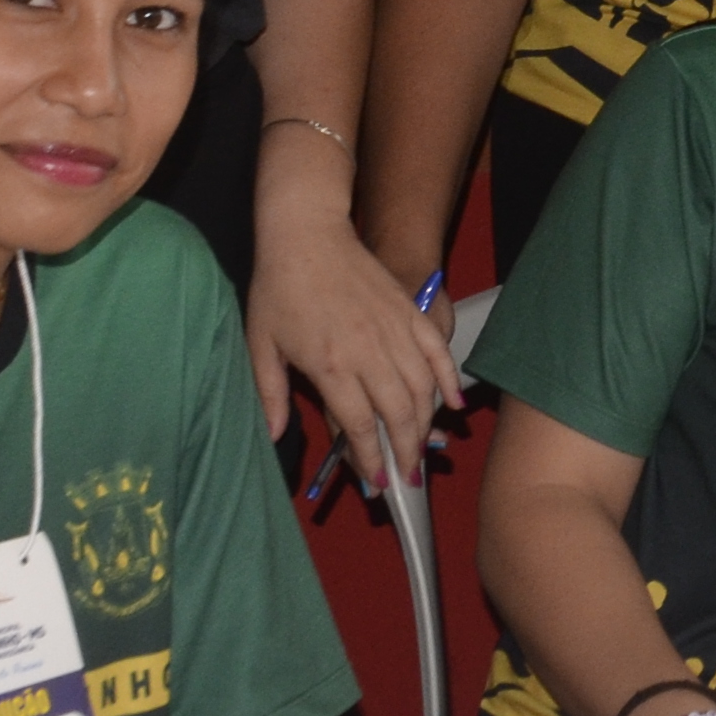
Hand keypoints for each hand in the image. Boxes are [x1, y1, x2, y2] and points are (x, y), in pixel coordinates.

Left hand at [251, 212, 461, 469]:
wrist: (308, 234)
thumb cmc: (279, 287)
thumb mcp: (261, 343)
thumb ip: (270, 393)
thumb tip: (273, 435)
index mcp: (331, 364)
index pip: (359, 425)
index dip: (370, 458)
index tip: (376, 481)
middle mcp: (368, 352)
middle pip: (398, 414)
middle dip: (405, 451)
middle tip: (407, 475)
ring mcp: (394, 331)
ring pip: (422, 389)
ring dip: (426, 424)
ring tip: (422, 447)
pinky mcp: (409, 313)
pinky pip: (438, 354)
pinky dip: (450, 381)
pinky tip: (454, 404)